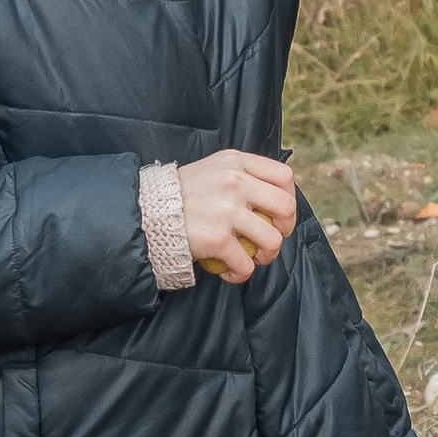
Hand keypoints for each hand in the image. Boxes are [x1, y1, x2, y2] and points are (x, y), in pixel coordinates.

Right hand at [178, 148, 296, 283]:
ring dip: (268, 255)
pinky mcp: (216, 238)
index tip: (280, 212)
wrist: (147, 211)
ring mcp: (226, 210)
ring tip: (254, 258)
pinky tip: (231, 273)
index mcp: (236, 162)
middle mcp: (234, 182)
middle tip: (272, 237)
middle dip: (286, 228)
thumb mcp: (214, 169)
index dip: (290, 197)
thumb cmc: (183, 194)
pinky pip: (245, 264)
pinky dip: (242, 274)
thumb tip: (273, 195)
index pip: (284, 176)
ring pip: (272, 239)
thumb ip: (242, 175)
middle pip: (285, 207)